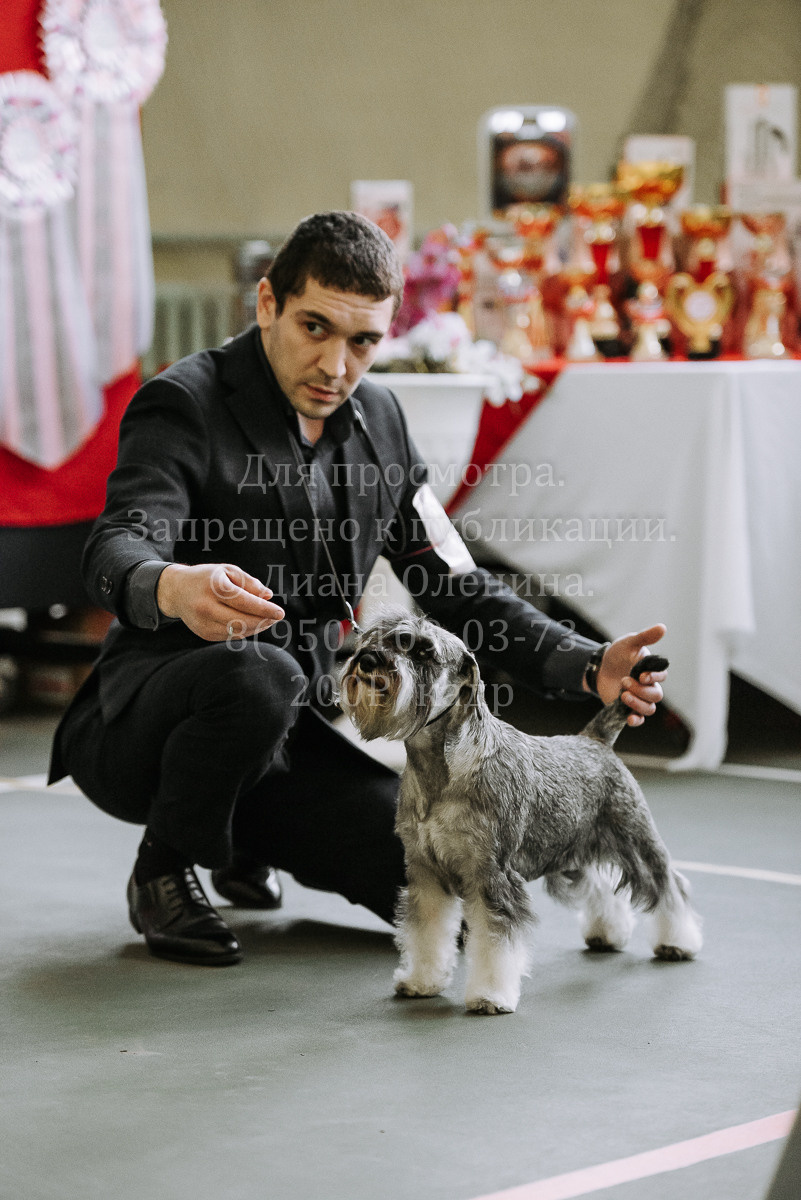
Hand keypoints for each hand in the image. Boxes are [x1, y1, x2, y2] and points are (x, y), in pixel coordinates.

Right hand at [156, 563, 284, 641]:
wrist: (177, 591)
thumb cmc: (207, 578)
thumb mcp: (228, 571)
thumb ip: (249, 582)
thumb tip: (268, 595)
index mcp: (214, 587)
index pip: (245, 602)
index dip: (265, 609)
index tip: (280, 613)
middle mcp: (206, 606)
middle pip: (242, 621)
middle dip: (263, 621)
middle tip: (275, 618)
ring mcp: (204, 622)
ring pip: (237, 631)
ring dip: (255, 628)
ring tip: (266, 620)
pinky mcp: (204, 633)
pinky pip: (230, 636)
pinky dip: (243, 631)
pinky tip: (250, 624)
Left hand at [592, 623, 667, 726]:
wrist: (600, 667)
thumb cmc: (618, 653)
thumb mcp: (629, 643)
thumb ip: (645, 637)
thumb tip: (663, 627)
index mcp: (651, 670)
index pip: (662, 677)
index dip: (654, 678)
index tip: (642, 675)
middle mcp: (649, 686)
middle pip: (656, 696)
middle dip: (641, 690)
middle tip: (624, 681)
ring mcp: (640, 698)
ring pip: (649, 709)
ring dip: (637, 704)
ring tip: (623, 695)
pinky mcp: (629, 708)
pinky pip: (638, 719)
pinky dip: (636, 721)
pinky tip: (629, 719)